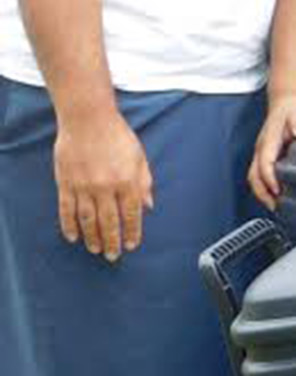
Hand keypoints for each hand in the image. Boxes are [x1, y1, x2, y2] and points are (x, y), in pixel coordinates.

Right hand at [51, 109, 153, 260]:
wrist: (88, 119)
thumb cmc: (117, 135)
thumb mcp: (140, 157)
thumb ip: (144, 183)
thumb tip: (148, 206)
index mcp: (127, 181)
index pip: (131, 215)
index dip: (132, 232)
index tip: (132, 245)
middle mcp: (106, 187)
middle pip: (109, 222)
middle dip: (113, 242)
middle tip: (113, 256)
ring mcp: (83, 186)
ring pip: (87, 220)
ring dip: (92, 238)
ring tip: (96, 249)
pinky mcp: (65, 183)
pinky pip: (67, 210)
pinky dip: (69, 225)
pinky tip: (73, 236)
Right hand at [248, 93, 295, 209]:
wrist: (284, 104)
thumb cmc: (291, 110)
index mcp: (267, 142)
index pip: (264, 165)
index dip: (270, 180)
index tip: (279, 192)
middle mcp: (260, 150)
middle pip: (254, 177)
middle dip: (263, 194)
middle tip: (276, 207)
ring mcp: (261, 154)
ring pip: (254, 178)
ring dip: (263, 194)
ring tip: (276, 206)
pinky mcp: (264, 157)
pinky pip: (260, 175)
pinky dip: (265, 188)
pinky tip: (278, 195)